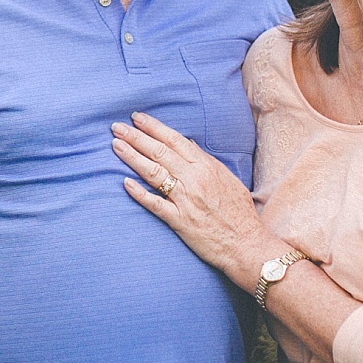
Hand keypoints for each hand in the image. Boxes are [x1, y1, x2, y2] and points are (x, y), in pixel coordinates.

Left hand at [112, 112, 282, 286]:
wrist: (247, 244)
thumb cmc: (239, 212)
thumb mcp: (227, 178)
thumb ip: (205, 161)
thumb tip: (187, 143)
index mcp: (206, 167)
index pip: (175, 140)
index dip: (154, 127)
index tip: (137, 118)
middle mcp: (194, 179)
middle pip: (160, 152)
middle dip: (136, 137)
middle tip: (117, 127)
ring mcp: (185, 200)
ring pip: (154, 173)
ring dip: (132, 157)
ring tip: (116, 145)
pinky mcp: (179, 221)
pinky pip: (155, 204)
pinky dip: (139, 193)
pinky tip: (125, 183)